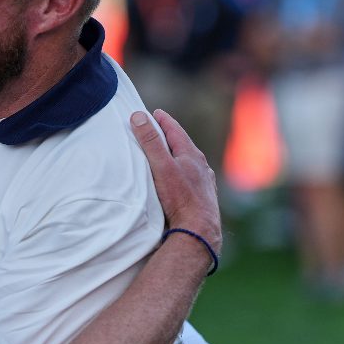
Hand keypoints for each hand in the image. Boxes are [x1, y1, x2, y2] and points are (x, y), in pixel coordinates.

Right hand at [130, 109, 221, 251]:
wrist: (199, 231)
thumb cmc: (179, 198)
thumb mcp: (161, 166)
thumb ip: (150, 141)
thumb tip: (139, 116)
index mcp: (191, 155)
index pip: (175, 130)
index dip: (163, 120)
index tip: (154, 113)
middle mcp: (201, 166)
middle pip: (183, 145)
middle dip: (169, 136)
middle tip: (156, 130)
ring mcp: (204, 182)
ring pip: (189, 163)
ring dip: (177, 156)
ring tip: (166, 154)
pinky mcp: (203, 197)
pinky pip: (192, 178)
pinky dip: (182, 172)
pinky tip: (179, 180)